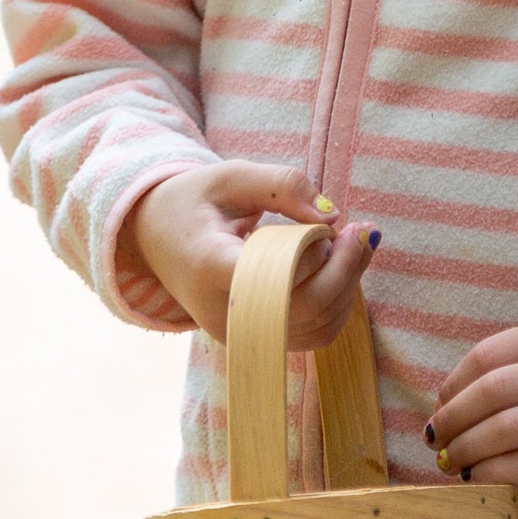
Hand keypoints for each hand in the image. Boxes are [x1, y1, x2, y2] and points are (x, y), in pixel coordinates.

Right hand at [127, 162, 378, 347]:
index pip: (276, 274)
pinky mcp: (254, 341)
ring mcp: (238, 334)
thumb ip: (282, 185)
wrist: (153, 240)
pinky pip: (311, 336)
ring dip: (347, 286)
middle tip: (363, 231)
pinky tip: (338, 270)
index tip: (336, 222)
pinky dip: (336, 304)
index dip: (314, 252)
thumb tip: (332, 214)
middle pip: (305, 308)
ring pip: (315, 327)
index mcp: (208, 264)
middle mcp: (222, 311)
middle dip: (346, 269)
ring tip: (351, 245)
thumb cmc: (193, 202)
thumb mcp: (230, 176)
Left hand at [426, 317, 517, 493]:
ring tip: (452, 460)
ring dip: (467, 449)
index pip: (490, 355)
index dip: (453, 384)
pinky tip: (479, 475)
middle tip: (437, 438)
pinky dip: (495, 471)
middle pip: (493, 392)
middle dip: (453, 420)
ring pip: (508, 430)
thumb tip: (451, 399)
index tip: (440, 404)